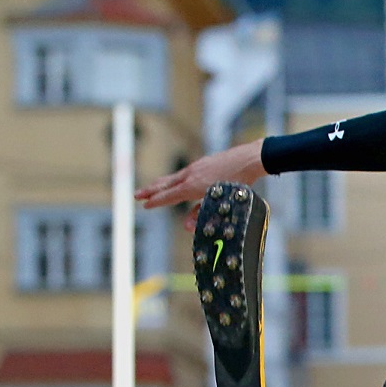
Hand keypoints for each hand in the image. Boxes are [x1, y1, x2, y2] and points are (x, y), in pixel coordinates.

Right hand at [135, 141, 265, 209]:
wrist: (249, 159)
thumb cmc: (238, 184)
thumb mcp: (220, 202)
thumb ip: (202, 214)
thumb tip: (186, 226)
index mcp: (193, 185)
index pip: (169, 195)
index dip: (156, 201)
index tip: (144, 205)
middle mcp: (191, 174)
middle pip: (166, 184)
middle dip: (151, 191)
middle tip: (136, 195)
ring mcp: (197, 167)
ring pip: (175, 178)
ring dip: (161, 183)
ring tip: (151, 188)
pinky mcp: (204, 163)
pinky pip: (185, 174)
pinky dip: (175, 179)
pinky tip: (177, 181)